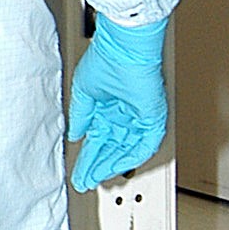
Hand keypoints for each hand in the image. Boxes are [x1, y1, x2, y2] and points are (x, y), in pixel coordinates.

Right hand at [67, 12, 168, 189]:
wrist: (124, 48)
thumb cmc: (106, 59)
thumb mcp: (83, 93)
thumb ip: (80, 117)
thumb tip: (75, 135)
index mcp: (108, 105)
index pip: (98, 138)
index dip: (87, 156)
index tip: (78, 172)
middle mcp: (124, 113)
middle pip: (110, 148)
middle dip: (96, 166)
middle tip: (85, 181)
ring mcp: (139, 117)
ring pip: (125, 150)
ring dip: (109, 166)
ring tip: (95, 179)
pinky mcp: (152, 119)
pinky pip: (142, 146)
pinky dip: (128, 158)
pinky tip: (113, 167)